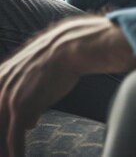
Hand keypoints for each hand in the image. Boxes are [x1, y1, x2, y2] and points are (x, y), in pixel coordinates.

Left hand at [0, 16, 135, 156]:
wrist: (71, 46)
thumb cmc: (60, 58)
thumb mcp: (37, 77)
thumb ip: (26, 100)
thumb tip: (28, 124)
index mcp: (0, 77)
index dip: (0, 125)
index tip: (3, 141)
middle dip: (0, 139)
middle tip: (5, 152)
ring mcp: (7, 97)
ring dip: (4, 150)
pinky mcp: (20, 107)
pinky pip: (13, 139)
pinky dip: (15, 153)